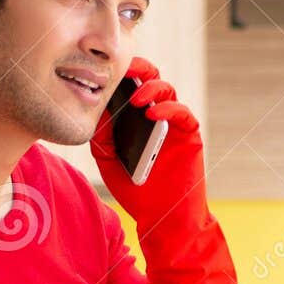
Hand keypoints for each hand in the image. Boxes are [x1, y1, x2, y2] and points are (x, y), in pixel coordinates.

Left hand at [89, 59, 236, 283]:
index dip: (121, 73)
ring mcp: (174, 124)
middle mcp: (156, 116)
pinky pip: (182, 113)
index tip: (104, 66)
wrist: (162, 217)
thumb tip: (94, 109)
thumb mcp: (108, 161)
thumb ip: (102, 136)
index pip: (130, 86)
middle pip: (151, 79)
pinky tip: (151, 113)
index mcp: (136, 119)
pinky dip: (167, 109)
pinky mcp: (190, 134)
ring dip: (151, 89)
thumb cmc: (136, 190)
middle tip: (125, 67)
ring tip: (136, 98)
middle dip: (139, 68)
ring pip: (167, 91)